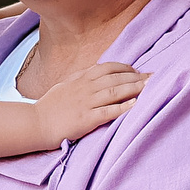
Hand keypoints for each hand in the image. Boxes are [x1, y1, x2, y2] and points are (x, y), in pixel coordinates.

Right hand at [29, 60, 147, 145]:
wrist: (35, 123)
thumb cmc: (50, 106)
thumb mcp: (65, 85)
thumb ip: (81, 78)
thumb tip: (97, 72)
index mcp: (81, 78)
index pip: (108, 67)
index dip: (125, 68)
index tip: (137, 71)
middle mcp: (85, 88)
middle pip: (116, 78)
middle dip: (136, 77)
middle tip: (153, 77)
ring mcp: (86, 103)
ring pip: (115, 92)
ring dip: (134, 88)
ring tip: (150, 87)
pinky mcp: (86, 119)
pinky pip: (108, 111)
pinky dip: (123, 107)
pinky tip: (135, 104)